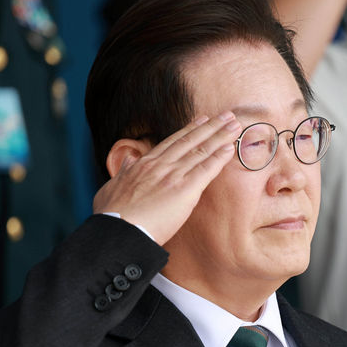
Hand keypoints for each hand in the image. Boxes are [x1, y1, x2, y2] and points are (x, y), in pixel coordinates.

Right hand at [93, 112, 242, 244]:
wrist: (117, 231)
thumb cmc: (111, 216)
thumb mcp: (111, 187)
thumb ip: (123, 172)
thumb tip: (128, 160)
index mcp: (144, 164)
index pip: (172, 143)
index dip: (189, 130)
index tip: (201, 120)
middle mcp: (160, 165)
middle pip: (190, 141)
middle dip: (210, 126)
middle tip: (227, 115)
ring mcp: (173, 176)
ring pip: (201, 151)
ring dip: (220, 136)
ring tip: (235, 125)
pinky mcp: (184, 190)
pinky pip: (206, 170)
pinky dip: (219, 157)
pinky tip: (230, 147)